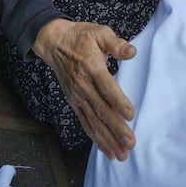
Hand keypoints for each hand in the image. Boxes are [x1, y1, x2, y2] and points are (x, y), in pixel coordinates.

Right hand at [32, 19, 136, 160]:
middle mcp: (83, 85)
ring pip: (93, 121)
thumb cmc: (80, 36)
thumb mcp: (99, 32)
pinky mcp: (74, 102)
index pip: (106, 87)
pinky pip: (85, 123)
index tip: (131, 114)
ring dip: (107, 139)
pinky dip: (96, 138)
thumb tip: (132, 52)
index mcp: (91, 66)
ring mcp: (77, 96)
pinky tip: (107, 150)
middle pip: (101, 110)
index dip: (118, 101)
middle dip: (116, 128)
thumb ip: (116, 44)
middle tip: (130, 143)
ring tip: (121, 154)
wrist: (53, 42)